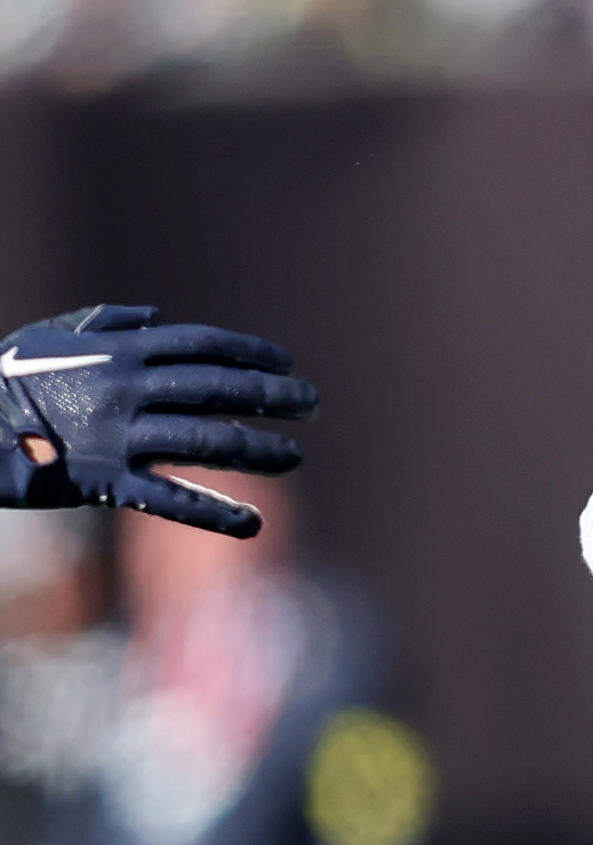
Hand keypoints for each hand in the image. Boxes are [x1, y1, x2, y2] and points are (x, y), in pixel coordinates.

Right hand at [0, 305, 314, 535]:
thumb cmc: (5, 378)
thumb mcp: (51, 337)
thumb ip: (105, 323)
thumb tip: (156, 319)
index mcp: (119, 351)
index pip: (203, 346)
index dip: (251, 353)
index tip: (287, 362)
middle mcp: (127, 389)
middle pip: (218, 389)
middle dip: (271, 396)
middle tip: (311, 404)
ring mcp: (117, 436)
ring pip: (205, 441)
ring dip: (258, 449)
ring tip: (294, 455)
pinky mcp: (102, 481)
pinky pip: (169, 500)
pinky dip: (214, 513)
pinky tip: (253, 524)